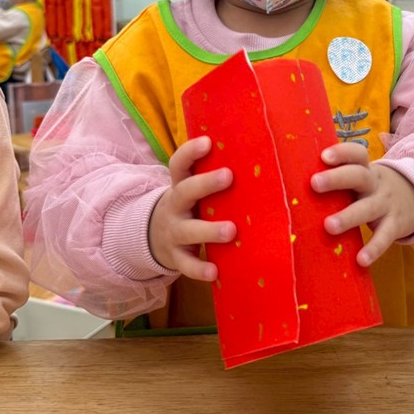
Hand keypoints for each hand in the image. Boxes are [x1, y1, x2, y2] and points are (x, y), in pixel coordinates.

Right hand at [149, 136, 235, 279]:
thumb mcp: (192, 191)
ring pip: (188, 230)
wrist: (153, 238)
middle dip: (205, 184)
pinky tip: (214, 272)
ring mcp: (173, 232)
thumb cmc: (189, 207)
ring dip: (209, 230)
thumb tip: (260, 159)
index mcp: (180, 185)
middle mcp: (174, 206)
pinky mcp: (175, 256)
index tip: (208, 142)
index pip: (179, 164)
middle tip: (228, 175)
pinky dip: (199, 269)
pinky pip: (186, 264)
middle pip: (185, 192)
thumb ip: (213, 178)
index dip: (190, 152)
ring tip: (231, 230)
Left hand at [311, 143, 413, 266]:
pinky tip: (360, 260)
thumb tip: (292, 181)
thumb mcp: (362, 177)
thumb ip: (339, 178)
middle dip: (337, 178)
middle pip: (358, 176)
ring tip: (329, 226)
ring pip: (368, 208)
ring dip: (348, 217)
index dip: (342, 153)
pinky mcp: (395, 225)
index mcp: (365, 169)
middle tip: (314, 183)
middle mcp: (375, 184)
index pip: (356, 154)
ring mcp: (386, 204)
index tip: (323, 156)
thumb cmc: (372, 189)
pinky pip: (384, 237)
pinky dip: (374, 249)